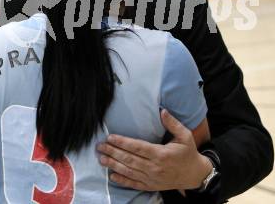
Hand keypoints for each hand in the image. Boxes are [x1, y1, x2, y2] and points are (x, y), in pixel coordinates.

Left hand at [97, 109, 211, 190]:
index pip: (138, 147)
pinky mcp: (151, 186)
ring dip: (114, 165)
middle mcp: (154, 167)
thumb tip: (162, 110)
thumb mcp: (185, 135)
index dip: (123, 142)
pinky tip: (112, 176)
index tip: (110, 137)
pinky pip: (135, 184)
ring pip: (129, 171)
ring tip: (101, 159)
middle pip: (130, 159)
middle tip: (100, 146)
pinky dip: (123, 181)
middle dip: (113, 152)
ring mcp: (152, 178)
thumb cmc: (188, 153)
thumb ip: (173, 123)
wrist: (196, 175)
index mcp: (161, 154)